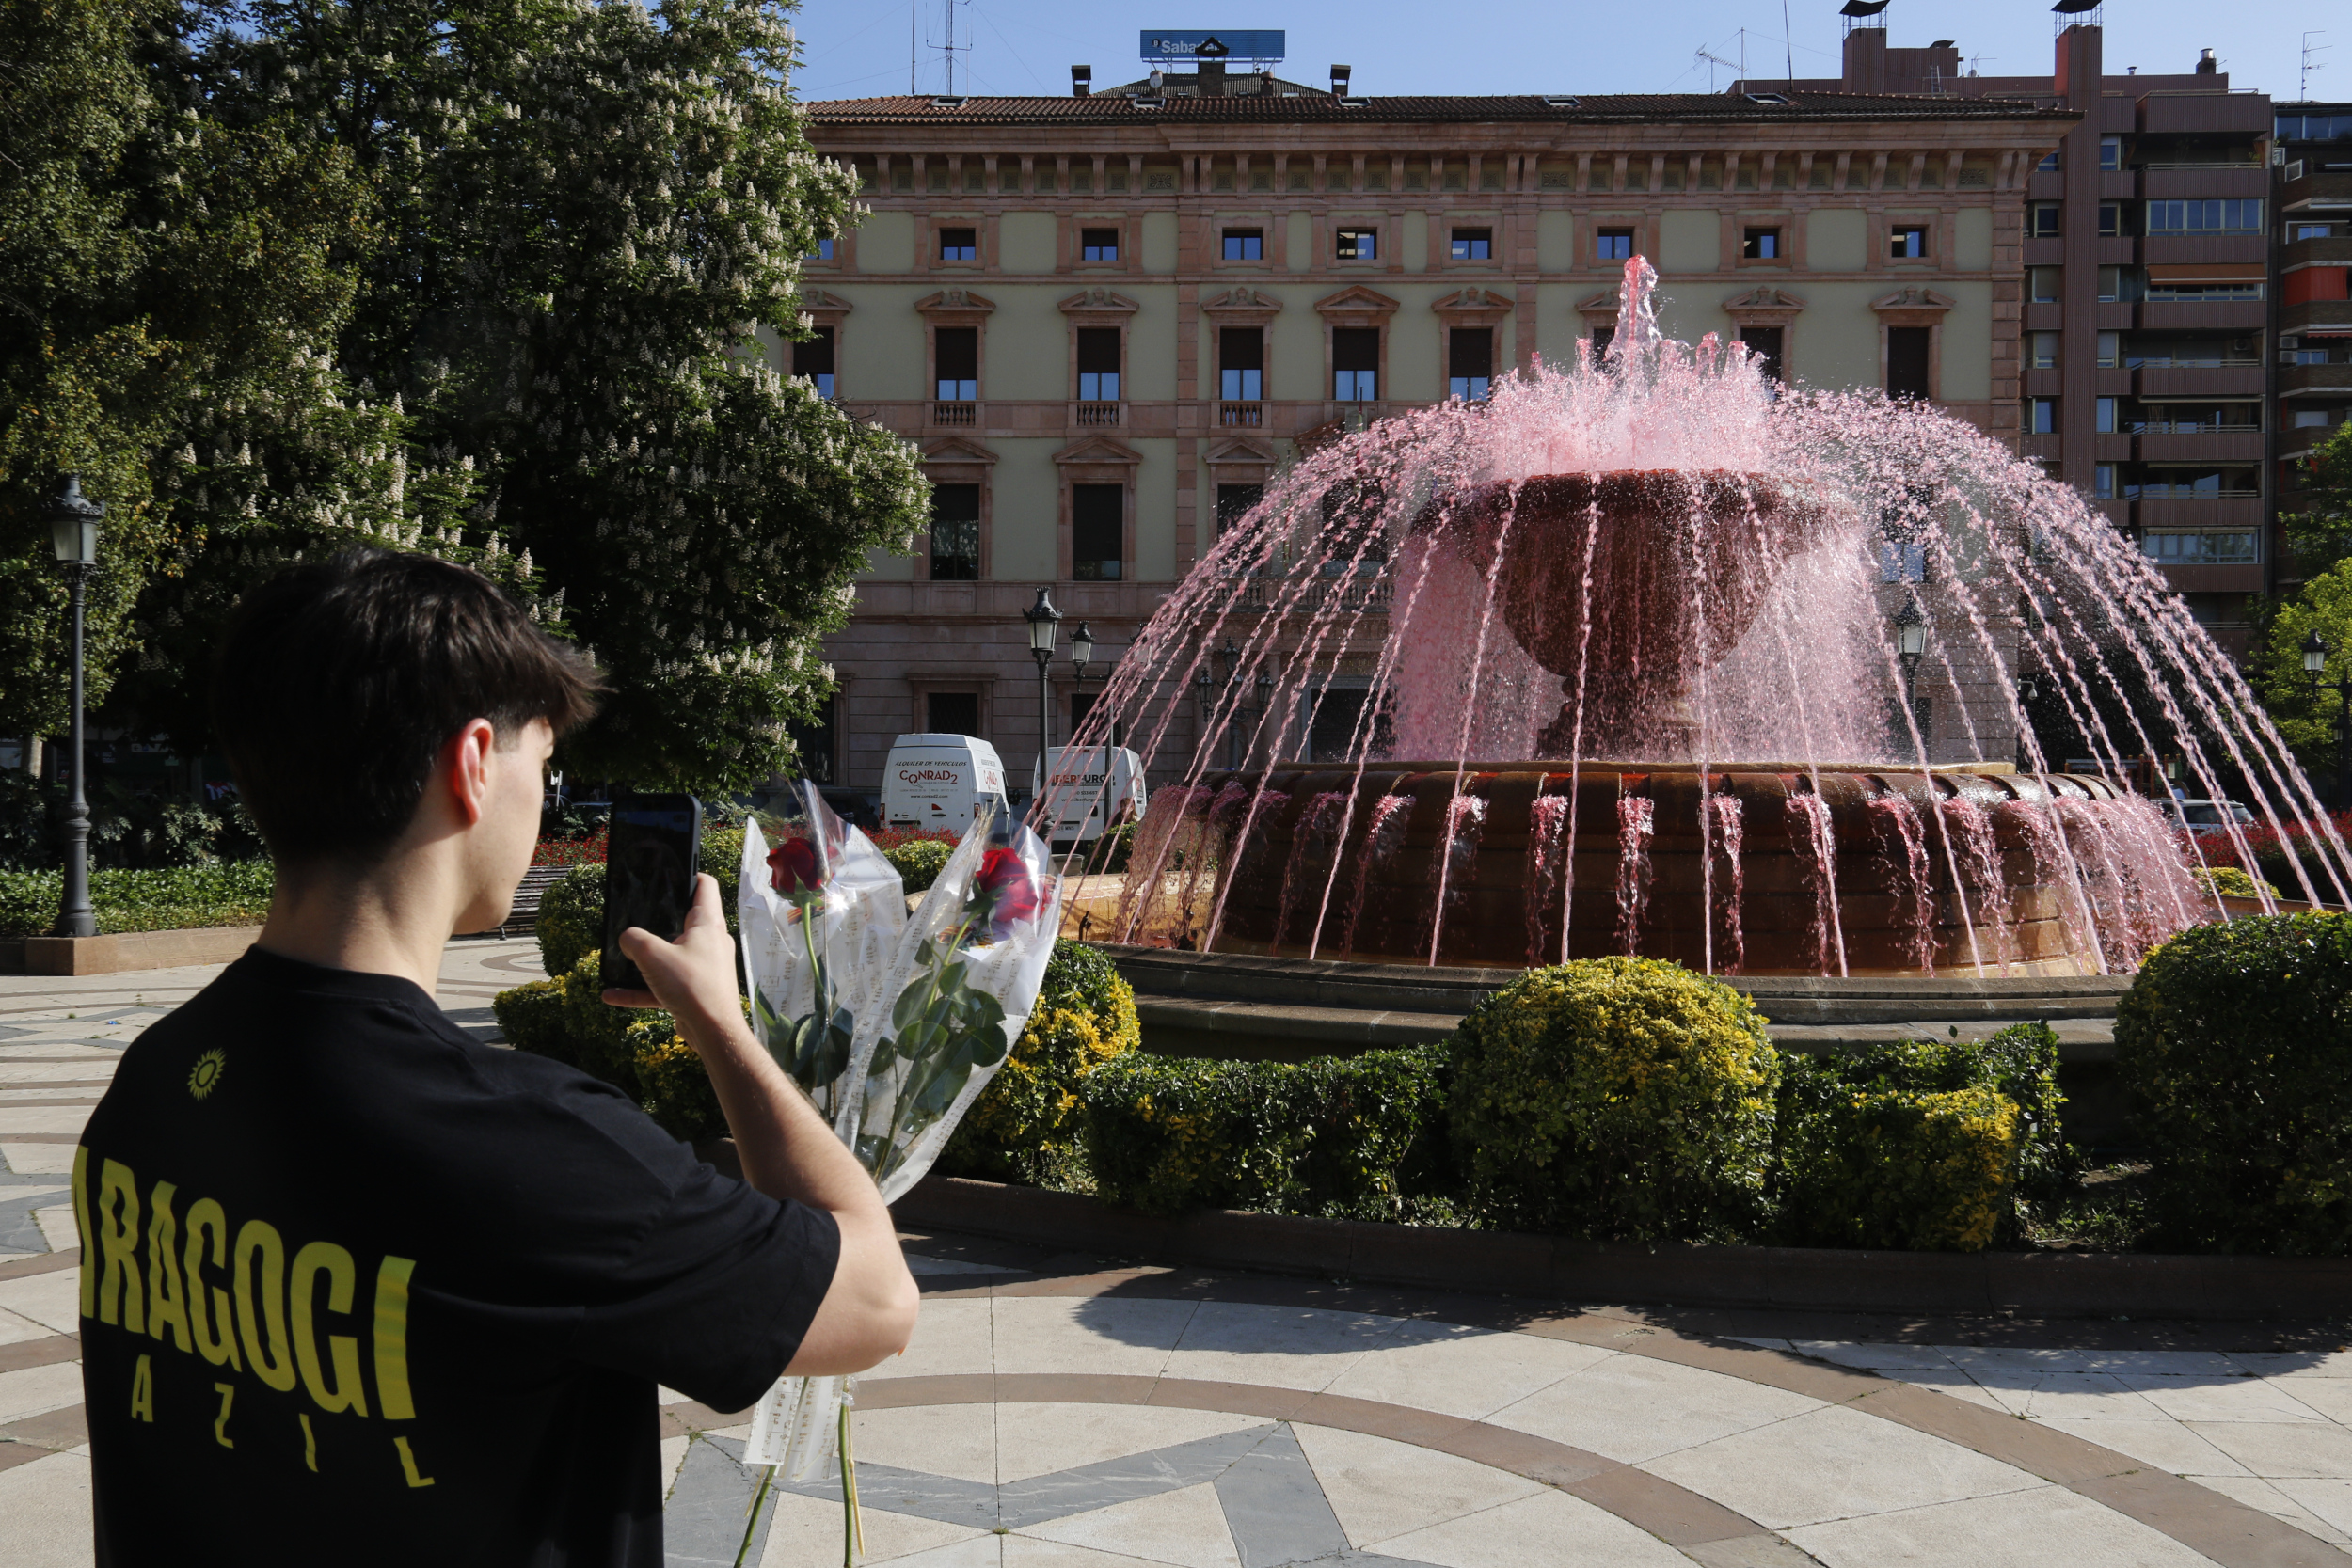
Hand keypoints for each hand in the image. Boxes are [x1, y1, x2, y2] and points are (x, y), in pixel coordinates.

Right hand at [604, 874, 740, 1034]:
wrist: (712, 1031)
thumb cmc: (692, 986)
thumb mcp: (653, 955)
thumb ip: (634, 940)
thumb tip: (627, 939)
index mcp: (707, 924)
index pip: (705, 886)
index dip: (689, 874)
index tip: (669, 872)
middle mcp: (709, 942)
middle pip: (684, 920)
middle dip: (659, 920)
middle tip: (636, 915)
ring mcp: (703, 967)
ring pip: (670, 956)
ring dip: (645, 960)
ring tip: (620, 959)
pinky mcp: (695, 990)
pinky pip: (663, 984)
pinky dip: (641, 989)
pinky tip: (612, 995)